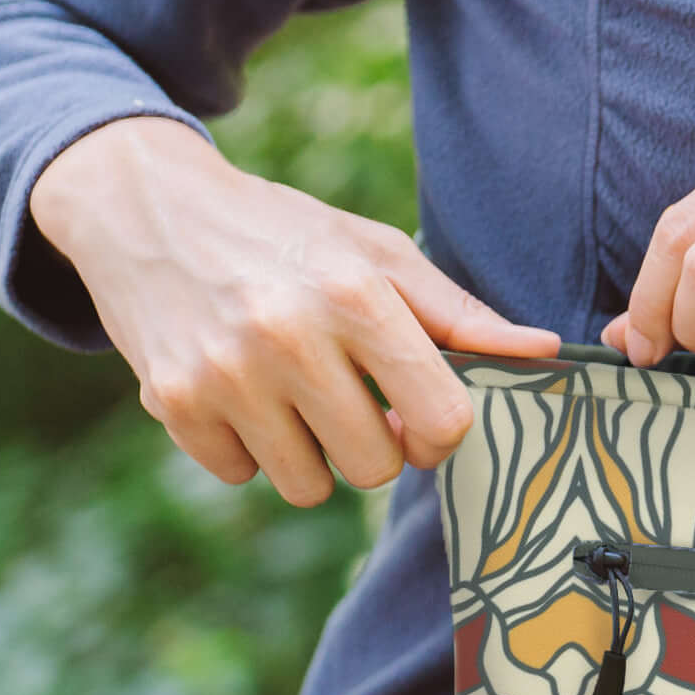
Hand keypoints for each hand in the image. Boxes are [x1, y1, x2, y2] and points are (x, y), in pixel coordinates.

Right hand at [29, 117, 560, 505]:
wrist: (149, 208)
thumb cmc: (286, 234)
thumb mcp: (377, 252)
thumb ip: (460, 312)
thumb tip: (545, 350)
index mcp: (357, 296)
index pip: (442, 419)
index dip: (441, 432)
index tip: (421, 417)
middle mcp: (289, 337)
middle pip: (375, 465)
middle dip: (375, 445)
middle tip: (352, 401)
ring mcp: (225, 375)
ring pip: (308, 485)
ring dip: (311, 454)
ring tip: (295, 394)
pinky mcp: (172, 403)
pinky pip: (241, 475)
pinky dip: (248, 447)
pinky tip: (239, 391)